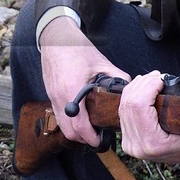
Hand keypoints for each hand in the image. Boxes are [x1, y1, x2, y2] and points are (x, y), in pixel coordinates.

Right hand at [37, 17, 128, 146]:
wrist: (55, 37)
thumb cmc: (76, 48)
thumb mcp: (101, 62)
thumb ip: (117, 76)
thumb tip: (129, 88)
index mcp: (72, 90)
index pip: (80, 125)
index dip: (91, 137)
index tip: (100, 141)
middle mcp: (59, 97)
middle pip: (69, 132)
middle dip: (83, 139)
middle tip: (97, 138)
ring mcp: (52, 97)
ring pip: (62, 126)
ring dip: (75, 131)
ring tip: (89, 130)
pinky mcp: (50, 94)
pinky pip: (58, 116)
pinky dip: (68, 122)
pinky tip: (80, 117)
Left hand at [117, 70, 179, 167]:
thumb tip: (164, 81)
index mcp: (152, 143)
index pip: (138, 106)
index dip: (148, 86)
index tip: (161, 79)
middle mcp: (136, 145)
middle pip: (128, 103)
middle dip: (142, 84)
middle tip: (157, 76)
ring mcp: (129, 143)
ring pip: (123, 105)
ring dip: (137, 88)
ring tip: (152, 79)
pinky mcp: (127, 139)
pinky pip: (123, 111)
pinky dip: (132, 96)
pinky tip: (143, 88)